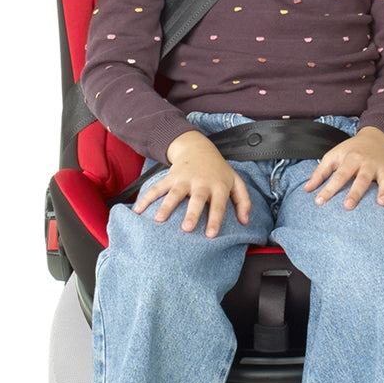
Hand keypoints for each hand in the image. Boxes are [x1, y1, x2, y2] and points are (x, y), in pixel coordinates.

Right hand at [133, 130, 251, 236]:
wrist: (198, 147)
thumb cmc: (218, 170)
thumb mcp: (236, 181)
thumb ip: (243, 201)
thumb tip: (245, 222)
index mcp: (218, 186)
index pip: (218, 205)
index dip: (215, 219)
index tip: (210, 235)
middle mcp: (201, 183)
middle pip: (196, 199)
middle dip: (191, 213)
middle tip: (186, 228)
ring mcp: (184, 179)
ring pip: (174, 193)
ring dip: (166, 206)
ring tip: (159, 220)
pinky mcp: (170, 177)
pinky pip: (157, 188)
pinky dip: (146, 198)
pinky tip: (138, 210)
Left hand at [303, 127, 383, 209]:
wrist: (375, 137)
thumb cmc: (350, 150)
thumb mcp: (333, 156)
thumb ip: (320, 172)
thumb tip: (307, 190)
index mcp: (351, 158)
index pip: (339, 175)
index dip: (329, 188)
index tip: (319, 201)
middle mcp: (368, 163)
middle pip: (362, 178)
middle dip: (355, 192)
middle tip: (348, 206)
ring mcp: (383, 168)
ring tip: (382, 203)